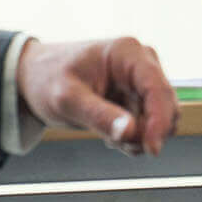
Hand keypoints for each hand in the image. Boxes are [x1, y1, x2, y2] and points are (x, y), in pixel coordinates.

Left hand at [15, 37, 178, 156]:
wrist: (35, 76)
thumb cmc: (48, 79)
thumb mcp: (67, 100)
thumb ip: (99, 116)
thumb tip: (132, 133)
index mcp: (126, 52)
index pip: (157, 88)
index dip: (160, 120)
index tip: (151, 149)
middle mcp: (141, 61)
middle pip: (166, 104)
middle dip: (146, 131)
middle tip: (114, 143)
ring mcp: (141, 77)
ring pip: (160, 117)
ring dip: (139, 136)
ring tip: (106, 136)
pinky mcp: (138, 93)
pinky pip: (149, 122)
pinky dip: (134, 135)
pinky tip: (110, 133)